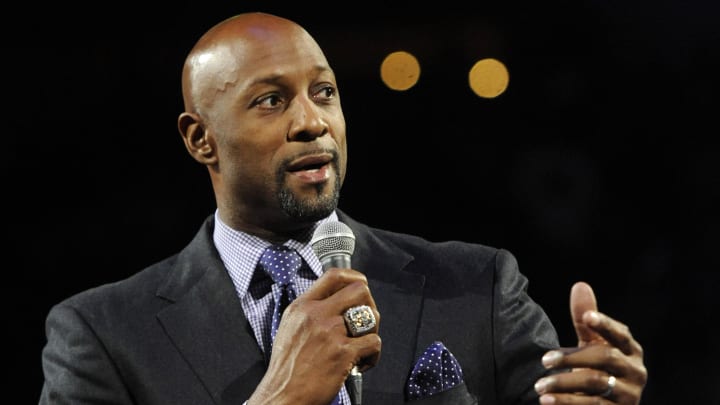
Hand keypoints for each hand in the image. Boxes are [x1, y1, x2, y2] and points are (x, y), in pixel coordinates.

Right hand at [248, 268, 380, 404]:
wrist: (282, 395)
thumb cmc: (287, 367)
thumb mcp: (290, 327)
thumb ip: (310, 311)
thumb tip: (334, 301)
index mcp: (302, 306)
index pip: (334, 275)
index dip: (354, 277)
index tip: (360, 287)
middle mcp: (316, 315)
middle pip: (359, 290)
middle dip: (370, 303)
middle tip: (365, 321)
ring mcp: (330, 332)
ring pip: (371, 316)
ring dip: (372, 330)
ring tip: (362, 344)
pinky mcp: (343, 353)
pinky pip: (374, 342)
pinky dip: (373, 355)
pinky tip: (361, 363)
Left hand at [534, 282, 646, 403]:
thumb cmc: (598, 367)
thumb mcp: (592, 343)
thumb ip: (586, 318)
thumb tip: (580, 285)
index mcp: (631, 350)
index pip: (620, 334)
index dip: (605, 324)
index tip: (588, 318)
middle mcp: (635, 372)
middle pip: (605, 358)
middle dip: (572, 357)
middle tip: (544, 360)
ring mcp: (629, 395)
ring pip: (595, 384)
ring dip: (563, 383)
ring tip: (539, 386)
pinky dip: (566, 403)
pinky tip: (546, 400)